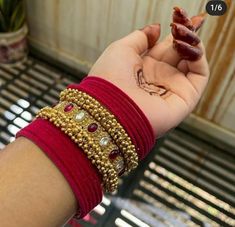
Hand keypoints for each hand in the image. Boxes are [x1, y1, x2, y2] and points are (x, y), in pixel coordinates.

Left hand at [89, 12, 208, 137]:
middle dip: (185, 33)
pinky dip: (198, 56)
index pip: (166, 47)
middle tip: (183, 19)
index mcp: (145, 69)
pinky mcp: (185, 99)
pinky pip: (200, 75)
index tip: (178, 15)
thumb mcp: (121, 49)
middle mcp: (159, 79)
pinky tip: (186, 45)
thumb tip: (157, 27)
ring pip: (192, 61)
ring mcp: (172, 88)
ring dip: (191, 42)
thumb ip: (141, 37)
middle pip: (180, 52)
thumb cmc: (109, 79)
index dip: (174, 31)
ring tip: (181, 31)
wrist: (109, 107)